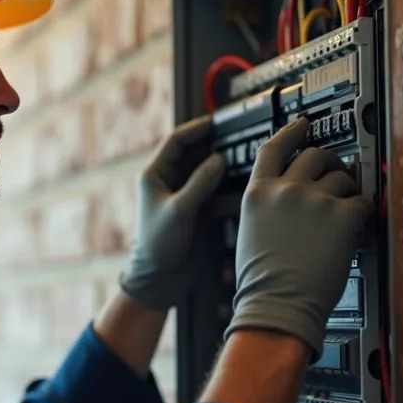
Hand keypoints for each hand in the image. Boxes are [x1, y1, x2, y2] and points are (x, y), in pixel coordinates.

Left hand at [119, 115, 226, 310]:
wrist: (159, 280)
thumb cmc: (158, 245)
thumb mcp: (179, 209)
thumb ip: (200, 182)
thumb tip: (219, 158)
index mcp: (155, 175)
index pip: (176, 142)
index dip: (195, 129)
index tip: (216, 121)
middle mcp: (169, 182)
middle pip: (195, 154)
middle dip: (215, 145)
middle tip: (239, 137)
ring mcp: (185, 197)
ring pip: (208, 174)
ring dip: (225, 167)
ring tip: (247, 158)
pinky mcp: (198, 212)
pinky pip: (216, 193)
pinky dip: (229, 190)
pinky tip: (245, 188)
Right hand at [226, 117, 372, 357]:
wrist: (277, 305)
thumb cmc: (262, 281)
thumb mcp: (250, 231)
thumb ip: (267, 206)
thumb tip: (287, 198)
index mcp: (257, 193)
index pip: (274, 148)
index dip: (292, 132)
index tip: (303, 124)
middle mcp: (284, 189)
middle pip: (314, 155)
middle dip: (329, 161)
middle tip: (337, 172)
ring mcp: (313, 200)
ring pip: (341, 177)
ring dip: (346, 192)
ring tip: (344, 212)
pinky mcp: (340, 215)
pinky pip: (360, 203)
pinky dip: (361, 215)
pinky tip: (353, 229)